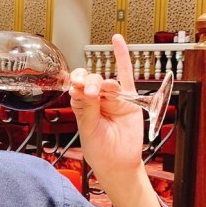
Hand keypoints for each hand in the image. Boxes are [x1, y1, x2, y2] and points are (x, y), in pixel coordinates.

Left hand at [67, 34, 145, 178]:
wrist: (119, 164)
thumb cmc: (101, 151)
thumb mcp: (89, 130)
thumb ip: (88, 109)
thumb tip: (86, 89)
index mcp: (82, 106)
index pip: (76, 86)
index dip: (76, 83)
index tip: (76, 85)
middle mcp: (96, 100)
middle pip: (91, 81)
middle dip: (90, 84)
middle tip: (90, 93)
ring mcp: (112, 98)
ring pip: (107, 81)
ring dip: (104, 83)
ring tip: (103, 91)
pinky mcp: (129, 99)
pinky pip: (126, 75)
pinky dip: (122, 57)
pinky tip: (117, 41)